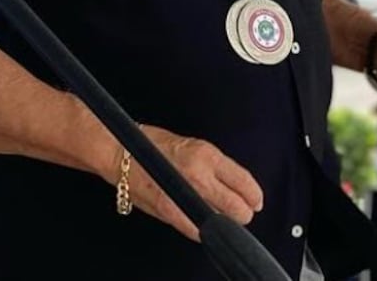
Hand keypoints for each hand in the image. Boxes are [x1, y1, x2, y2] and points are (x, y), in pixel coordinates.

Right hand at [115, 125, 263, 240]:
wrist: (120, 152)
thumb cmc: (151, 145)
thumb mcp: (191, 146)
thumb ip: (212, 167)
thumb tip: (232, 185)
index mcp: (206, 154)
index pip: (243, 181)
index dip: (253, 195)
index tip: (255, 200)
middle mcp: (199, 174)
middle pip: (237, 207)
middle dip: (242, 212)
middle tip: (241, 211)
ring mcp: (186, 195)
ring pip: (221, 221)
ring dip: (224, 222)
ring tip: (219, 216)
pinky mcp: (171, 211)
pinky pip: (198, 230)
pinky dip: (204, 230)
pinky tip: (202, 224)